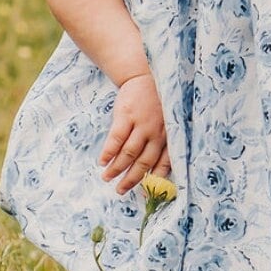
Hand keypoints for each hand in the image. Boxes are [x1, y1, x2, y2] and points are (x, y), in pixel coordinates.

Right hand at [99, 72, 169, 194]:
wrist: (144, 76)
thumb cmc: (155, 103)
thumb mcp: (165, 122)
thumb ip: (160, 143)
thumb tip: (153, 171)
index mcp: (168, 136)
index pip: (164, 164)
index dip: (153, 181)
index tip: (143, 194)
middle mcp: (157, 133)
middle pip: (143, 163)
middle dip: (131, 180)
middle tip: (120, 191)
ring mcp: (141, 124)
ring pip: (129, 153)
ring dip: (116, 169)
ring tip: (106, 177)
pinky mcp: (126, 115)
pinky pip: (116, 139)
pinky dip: (108, 152)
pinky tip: (102, 161)